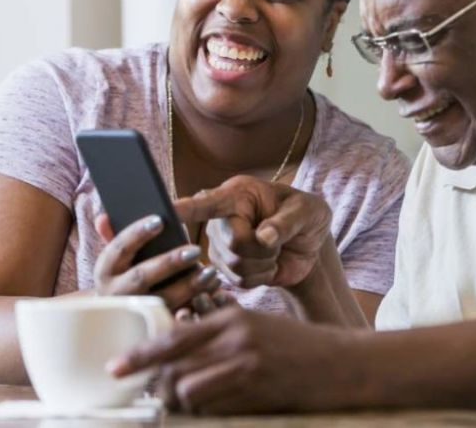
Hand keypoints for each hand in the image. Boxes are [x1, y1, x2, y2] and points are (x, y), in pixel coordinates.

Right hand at [93, 214, 220, 311]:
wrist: (119, 317)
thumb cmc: (126, 274)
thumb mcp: (118, 258)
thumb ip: (114, 235)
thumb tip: (103, 217)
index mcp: (105, 270)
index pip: (119, 248)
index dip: (138, 233)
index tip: (160, 220)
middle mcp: (115, 293)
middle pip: (142, 276)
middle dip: (169, 262)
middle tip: (195, 250)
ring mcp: (134, 312)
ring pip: (163, 300)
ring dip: (189, 285)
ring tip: (211, 271)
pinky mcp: (153, 326)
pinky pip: (177, 316)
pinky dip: (197, 302)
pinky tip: (214, 290)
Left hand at [108, 306, 352, 413]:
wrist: (341, 364)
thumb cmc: (298, 346)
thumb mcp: (257, 326)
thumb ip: (220, 335)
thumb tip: (178, 352)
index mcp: (232, 319)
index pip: (173, 337)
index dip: (140, 356)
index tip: (116, 369)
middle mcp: (236, 340)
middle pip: (175, 370)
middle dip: (159, 390)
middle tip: (155, 400)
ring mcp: (247, 368)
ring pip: (189, 393)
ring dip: (180, 406)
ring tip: (181, 410)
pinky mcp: (257, 394)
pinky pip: (214, 411)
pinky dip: (205, 415)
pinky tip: (211, 413)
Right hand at [174, 175, 331, 289]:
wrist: (310, 243)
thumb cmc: (308, 215)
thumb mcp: (307, 211)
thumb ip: (287, 222)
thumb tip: (265, 237)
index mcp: (238, 194)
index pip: (207, 203)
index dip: (185, 209)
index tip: (165, 211)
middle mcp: (221, 219)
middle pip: (232, 244)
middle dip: (262, 248)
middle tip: (277, 239)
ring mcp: (220, 246)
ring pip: (234, 265)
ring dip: (263, 262)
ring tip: (273, 249)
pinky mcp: (227, 269)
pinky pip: (239, 281)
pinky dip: (261, 276)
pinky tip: (268, 264)